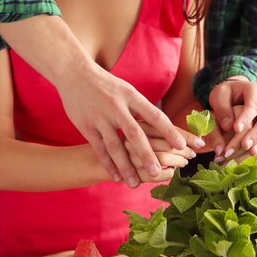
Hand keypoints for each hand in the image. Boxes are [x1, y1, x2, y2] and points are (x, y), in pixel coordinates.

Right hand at [57, 64, 203, 187]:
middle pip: (135, 133)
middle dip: (146, 154)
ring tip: (135, 183)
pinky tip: (116, 177)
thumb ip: (143, 109)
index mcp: (132, 96)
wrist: (74, 73)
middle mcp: (117, 106)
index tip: (182, 146)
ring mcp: (100, 117)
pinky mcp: (86, 125)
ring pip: (115, 146)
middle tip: (157, 172)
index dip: (170, 131)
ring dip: (125, 166)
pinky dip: (108, 164)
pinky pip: (99, 149)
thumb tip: (168, 127)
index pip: (155, 115)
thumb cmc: (108, 86)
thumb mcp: (127, 91)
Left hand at [210, 77, 256, 159]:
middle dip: (256, 134)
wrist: (233, 98)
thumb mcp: (218, 96)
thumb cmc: (225, 96)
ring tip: (252, 153)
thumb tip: (228, 127)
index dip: (246, 117)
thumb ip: (222, 109)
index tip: (236, 129)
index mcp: (254, 91)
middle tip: (245, 145)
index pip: (253, 104)